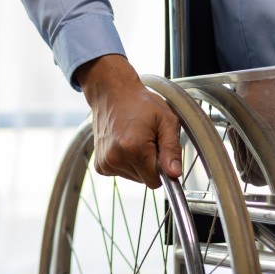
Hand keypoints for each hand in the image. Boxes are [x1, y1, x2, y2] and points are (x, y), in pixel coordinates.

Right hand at [75, 54, 182, 187]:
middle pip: (144, 179)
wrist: (112, 93)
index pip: (155, 181)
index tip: (160, 150)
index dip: (162, 167)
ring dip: (138, 163)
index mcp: (134, 148)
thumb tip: (174, 174)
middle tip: (147, 140)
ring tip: (135, 139)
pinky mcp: (100, 165)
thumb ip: (172, 149)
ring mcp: (105, 163)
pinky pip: (121, 173)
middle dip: (150, 164)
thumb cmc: (140, 103)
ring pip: (134, 177)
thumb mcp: (166, 119)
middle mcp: (116, 158)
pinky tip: (124, 144)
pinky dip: (126, 162)